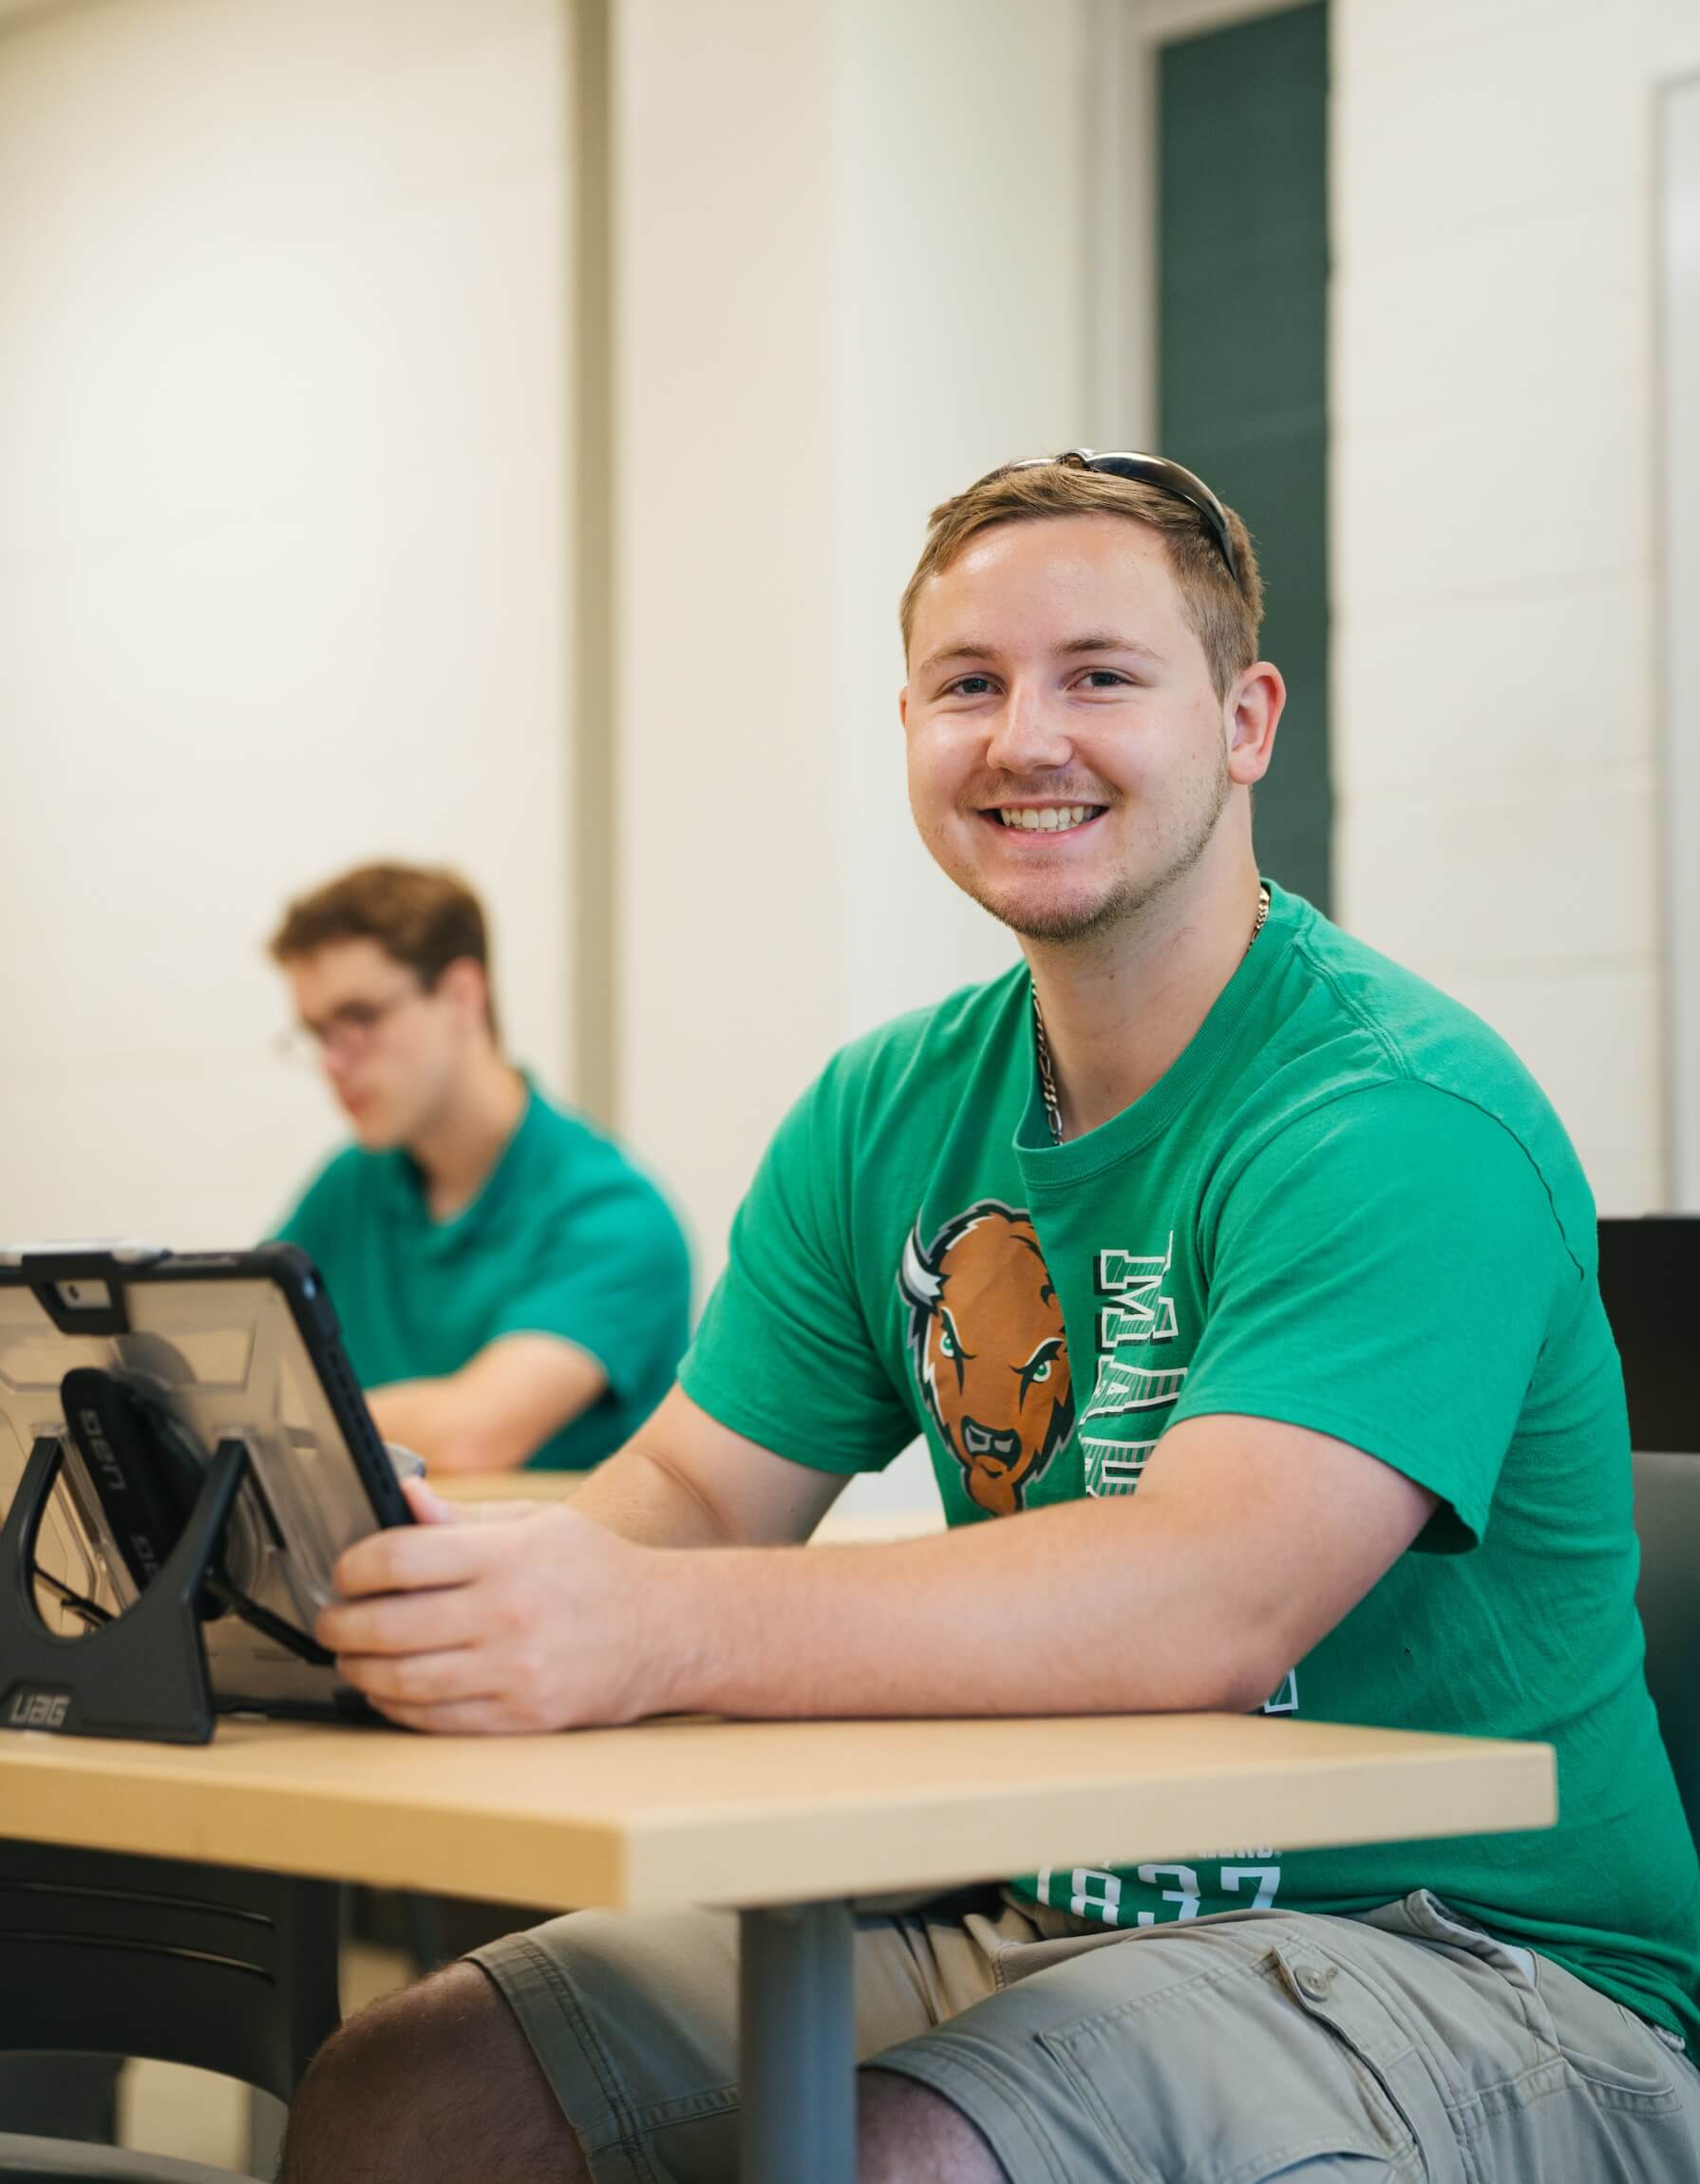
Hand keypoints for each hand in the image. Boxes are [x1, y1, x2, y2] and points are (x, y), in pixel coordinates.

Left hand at [317, 1479, 675, 1733]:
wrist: (666, 1629)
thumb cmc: (596, 1569)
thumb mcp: (537, 1523)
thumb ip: (465, 1518)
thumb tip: (406, 1497)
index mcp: (508, 1556)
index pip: (400, 1559)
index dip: (354, 1567)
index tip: (343, 1572)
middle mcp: (508, 1615)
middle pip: (389, 1625)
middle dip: (341, 1624)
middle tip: (330, 1619)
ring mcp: (514, 1672)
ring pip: (403, 1681)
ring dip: (360, 1670)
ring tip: (350, 1656)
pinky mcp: (521, 1717)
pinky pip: (436, 1720)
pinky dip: (397, 1707)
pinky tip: (388, 1690)